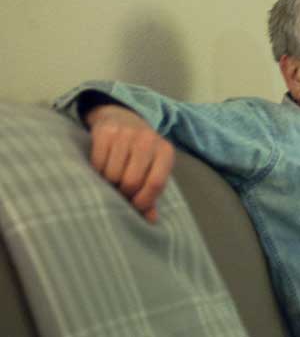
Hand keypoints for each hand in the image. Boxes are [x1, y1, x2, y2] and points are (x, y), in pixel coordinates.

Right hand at [86, 104, 174, 222]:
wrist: (123, 118)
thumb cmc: (140, 152)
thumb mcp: (152, 168)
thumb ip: (151, 193)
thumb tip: (151, 220)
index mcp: (165, 151)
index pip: (156, 184)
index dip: (143, 201)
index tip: (134, 207)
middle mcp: (148, 140)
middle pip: (132, 181)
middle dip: (123, 193)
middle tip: (119, 191)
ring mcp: (126, 134)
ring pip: (112, 174)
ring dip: (108, 183)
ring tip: (111, 178)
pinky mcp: (105, 132)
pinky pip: (97, 163)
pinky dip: (96, 170)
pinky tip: (101, 166)